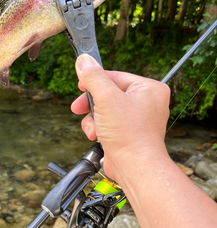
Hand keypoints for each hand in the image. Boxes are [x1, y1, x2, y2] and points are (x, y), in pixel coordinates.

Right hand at [71, 54, 170, 182]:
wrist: (134, 166)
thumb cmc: (129, 134)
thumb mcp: (106, 98)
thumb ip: (93, 77)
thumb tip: (83, 61)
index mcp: (149, 89)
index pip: (115, 76)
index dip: (95, 80)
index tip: (80, 84)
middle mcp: (146, 103)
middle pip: (108, 94)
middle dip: (91, 104)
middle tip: (78, 107)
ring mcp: (137, 120)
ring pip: (105, 110)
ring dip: (93, 119)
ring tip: (92, 129)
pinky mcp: (128, 134)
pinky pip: (108, 124)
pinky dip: (98, 129)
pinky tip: (95, 136)